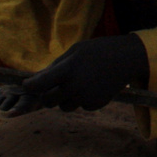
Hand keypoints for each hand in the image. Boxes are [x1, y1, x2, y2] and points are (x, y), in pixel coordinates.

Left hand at [20, 35, 148, 111]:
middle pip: (48, 101)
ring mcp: (85, 97)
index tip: (29, 85)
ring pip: (64, 106)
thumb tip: (36, 79)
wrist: (127, 58)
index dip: (31, 86)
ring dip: (66, 98)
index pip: (38, 85)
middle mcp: (74, 86)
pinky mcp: (95, 105)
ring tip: (79, 83)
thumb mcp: (75, 51)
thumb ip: (55, 66)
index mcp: (67, 70)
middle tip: (55, 86)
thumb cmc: (98, 51)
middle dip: (48, 94)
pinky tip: (92, 87)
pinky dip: (82, 100)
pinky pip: (80, 106)